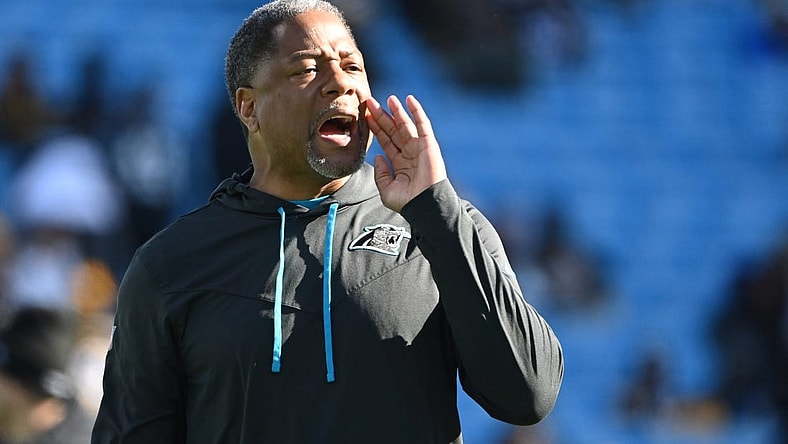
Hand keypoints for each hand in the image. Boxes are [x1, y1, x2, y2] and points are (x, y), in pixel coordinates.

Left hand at [365, 95, 447, 212]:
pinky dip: (417, 111)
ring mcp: (419, 148)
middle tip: (370, 102)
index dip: (376, 129)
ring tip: (388, 98)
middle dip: (382, 116)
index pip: (386, 142)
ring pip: (406, 125)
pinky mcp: (429, 144)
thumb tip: (377, 157)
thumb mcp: (387, 189)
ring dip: (397, 110)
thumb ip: (381, 173)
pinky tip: (409, 99)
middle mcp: (409, 153)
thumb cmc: (407, 202)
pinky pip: (423, 124)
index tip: (365, 117)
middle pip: (393, 130)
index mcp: (400, 163)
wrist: (424, 205)